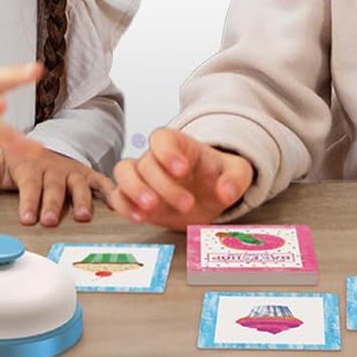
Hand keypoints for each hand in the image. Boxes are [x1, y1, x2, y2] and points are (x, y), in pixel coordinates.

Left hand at [0, 149, 114, 226]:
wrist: (46, 146)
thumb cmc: (20, 163)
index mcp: (30, 166)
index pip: (29, 184)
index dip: (29, 201)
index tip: (27, 217)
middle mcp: (53, 168)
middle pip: (54, 188)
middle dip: (53, 203)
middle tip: (50, 220)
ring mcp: (73, 172)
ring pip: (78, 187)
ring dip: (82, 201)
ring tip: (83, 217)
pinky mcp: (89, 175)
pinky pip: (102, 184)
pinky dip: (112, 193)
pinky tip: (119, 204)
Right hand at [109, 128, 254, 230]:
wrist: (208, 196)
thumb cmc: (218, 177)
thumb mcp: (237, 172)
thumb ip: (235, 179)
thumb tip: (226, 192)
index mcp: (179, 145)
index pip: (162, 138)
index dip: (168, 152)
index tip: (182, 169)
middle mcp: (156, 158)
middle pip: (146, 162)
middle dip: (164, 184)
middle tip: (187, 204)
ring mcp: (142, 178)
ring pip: (123, 173)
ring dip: (134, 190)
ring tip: (151, 208)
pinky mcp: (135, 198)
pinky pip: (118, 197)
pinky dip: (124, 206)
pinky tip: (140, 218)